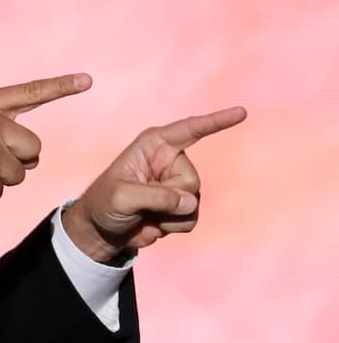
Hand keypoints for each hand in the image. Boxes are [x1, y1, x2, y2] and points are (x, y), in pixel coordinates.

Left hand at [62, 106, 245, 262]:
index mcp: (154, 145)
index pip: (190, 130)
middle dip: (168, 199)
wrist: (101, 231)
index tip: (241, 112)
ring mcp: (178, 184)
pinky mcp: (182, 206)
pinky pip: (191, 219)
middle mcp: (170, 160)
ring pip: (193, 203)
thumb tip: (190, 203)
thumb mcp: (122, 197)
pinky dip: (170, 227)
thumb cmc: (105, 204)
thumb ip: (157, 196)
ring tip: (143, 214)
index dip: (216, 121)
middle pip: (191, 181)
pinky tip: (151, 224)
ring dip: (167, 216)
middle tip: (140, 204)